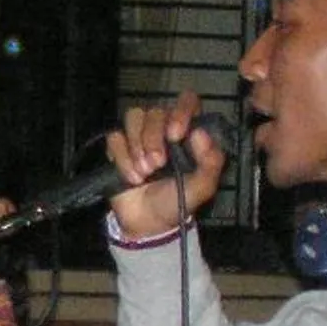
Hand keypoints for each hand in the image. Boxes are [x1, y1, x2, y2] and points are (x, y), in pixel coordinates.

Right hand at [104, 88, 225, 238]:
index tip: (176, 134)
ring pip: (133, 118)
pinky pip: (115, 137)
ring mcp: (139, 136)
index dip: (180, 111)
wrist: (149, 224)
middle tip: (157, 165)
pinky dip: (122, 158)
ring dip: (137, 146)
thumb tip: (200, 133)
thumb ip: (211, 160)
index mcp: (188, 131)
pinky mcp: (118, 147)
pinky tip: (131, 177)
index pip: (186, 101)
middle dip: (153, 138)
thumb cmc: (179, 201)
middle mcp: (164, 127)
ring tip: (144, 172)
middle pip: (155, 111)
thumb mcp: (203, 185)